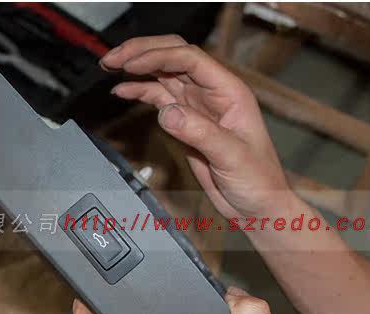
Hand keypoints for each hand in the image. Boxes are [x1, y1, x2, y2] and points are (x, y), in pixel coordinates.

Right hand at [101, 35, 295, 218]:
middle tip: (113, 57)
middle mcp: (211, 93)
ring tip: (110, 66)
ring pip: (163, 75)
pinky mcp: (186, 123)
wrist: (257, 206)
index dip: (157, 56)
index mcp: (229, 92)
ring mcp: (197, 107)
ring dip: (136, 68)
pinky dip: (139, 92)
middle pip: (173, 57)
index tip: (131, 64)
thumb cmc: (259, 180)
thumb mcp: (232, 156)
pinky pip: (159, 99)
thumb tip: (166, 112)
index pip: (189, 60)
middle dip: (142, 52)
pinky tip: (123, 91)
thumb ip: (200, 133)